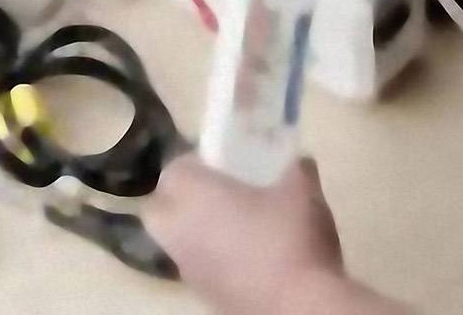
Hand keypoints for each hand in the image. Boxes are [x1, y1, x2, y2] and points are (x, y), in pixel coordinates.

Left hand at [144, 156, 343, 314]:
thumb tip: (297, 161)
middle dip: (180, 198)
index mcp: (195, 197)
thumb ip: (296, 167)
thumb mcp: (303, 188)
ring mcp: (188, 271)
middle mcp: (180, 233)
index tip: (223, 161)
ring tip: (237, 224)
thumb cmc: (290, 237)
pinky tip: (247, 256)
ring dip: (196, 230)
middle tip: (218, 191)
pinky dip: (211, 258)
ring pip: (176, 241)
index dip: (194, 162)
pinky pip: (197, 266)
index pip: (173, 171)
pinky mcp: (203, 298)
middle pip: (159, 210)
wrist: (297, 309)